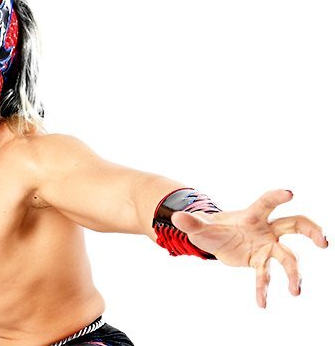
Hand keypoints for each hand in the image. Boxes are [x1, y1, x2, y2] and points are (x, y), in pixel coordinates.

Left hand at [171, 189, 327, 307]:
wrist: (213, 239)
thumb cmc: (210, 226)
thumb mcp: (198, 225)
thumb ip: (190, 221)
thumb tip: (175, 217)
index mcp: (252, 214)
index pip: (267, 203)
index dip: (277, 197)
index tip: (290, 193)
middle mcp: (266, 229)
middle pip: (295, 225)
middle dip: (311, 231)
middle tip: (324, 242)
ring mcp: (266, 246)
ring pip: (288, 257)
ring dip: (295, 273)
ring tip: (296, 291)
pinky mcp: (260, 262)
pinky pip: (265, 276)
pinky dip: (264, 289)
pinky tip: (262, 303)